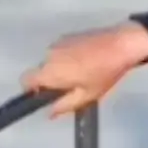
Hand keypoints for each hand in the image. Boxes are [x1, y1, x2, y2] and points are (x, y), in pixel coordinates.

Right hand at [20, 22, 147, 117]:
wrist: (121, 44)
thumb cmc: (103, 73)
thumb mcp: (86, 96)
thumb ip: (64, 106)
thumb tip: (49, 113)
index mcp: (49, 71)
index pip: (25, 80)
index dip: (31, 89)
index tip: (44, 94)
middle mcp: (48, 54)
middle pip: (41, 70)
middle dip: (50, 79)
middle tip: (71, 86)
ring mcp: (58, 42)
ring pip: (52, 60)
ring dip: (60, 67)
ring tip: (83, 72)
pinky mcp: (69, 34)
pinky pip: (61, 50)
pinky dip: (68, 56)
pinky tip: (86, 59)